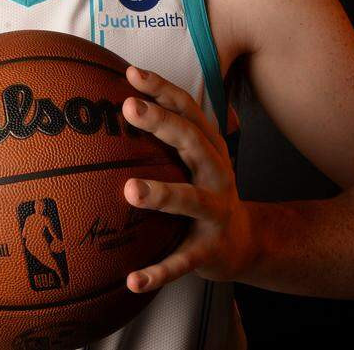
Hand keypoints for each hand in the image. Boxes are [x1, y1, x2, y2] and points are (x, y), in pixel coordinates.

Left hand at [121, 65, 256, 293]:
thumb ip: (160, 134)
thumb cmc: (202, 189)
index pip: (187, 109)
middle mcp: (217, 173)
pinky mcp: (209, 250)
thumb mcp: (189, 159)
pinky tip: (132, 280)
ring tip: (129, 190)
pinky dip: (159, 272)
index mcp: (208, 147)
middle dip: (162, 123)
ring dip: (162, 194)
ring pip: (191, 199)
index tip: (130, 73)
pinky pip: (182, 262)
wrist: (244, 243)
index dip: (162, 89)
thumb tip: (109, 99)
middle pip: (192, 141)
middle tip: (128, 108)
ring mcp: (215, 212)